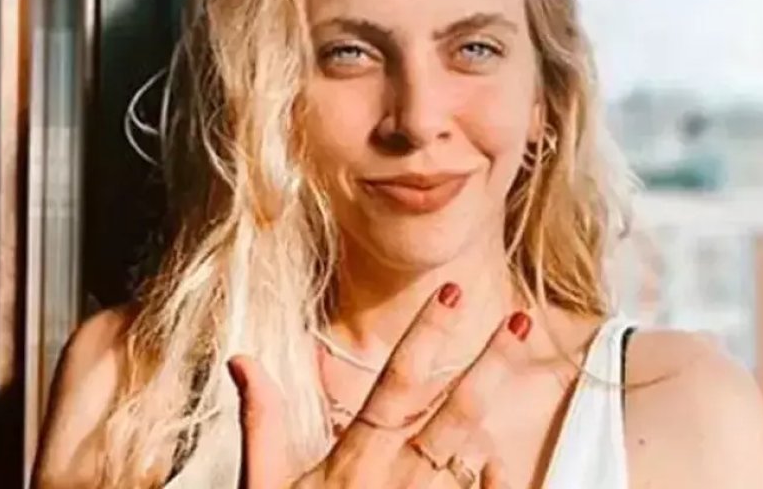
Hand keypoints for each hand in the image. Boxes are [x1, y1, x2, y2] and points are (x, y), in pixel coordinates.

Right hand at [230, 284, 528, 487]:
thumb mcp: (264, 488)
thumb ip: (262, 422)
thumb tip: (242, 359)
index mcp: (354, 462)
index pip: (397, 383)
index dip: (428, 334)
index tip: (455, 293)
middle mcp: (396, 483)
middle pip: (454, 414)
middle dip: (490, 364)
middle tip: (519, 322)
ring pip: (473, 456)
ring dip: (488, 422)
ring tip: (505, 385)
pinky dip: (493, 479)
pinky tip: (495, 462)